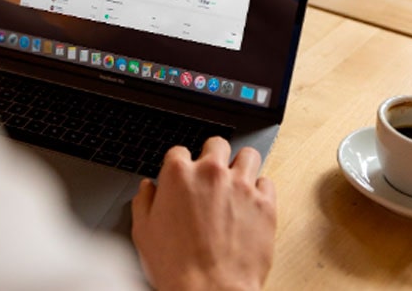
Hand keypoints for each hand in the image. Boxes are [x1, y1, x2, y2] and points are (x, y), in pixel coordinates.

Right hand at [131, 137, 276, 290]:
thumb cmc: (176, 266)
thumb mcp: (144, 232)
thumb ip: (144, 201)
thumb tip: (147, 188)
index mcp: (178, 174)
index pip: (179, 151)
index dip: (179, 165)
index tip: (183, 176)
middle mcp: (211, 173)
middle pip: (217, 144)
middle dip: (213, 155)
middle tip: (211, 174)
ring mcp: (241, 186)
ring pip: (248, 155)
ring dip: (241, 165)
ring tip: (236, 181)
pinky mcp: (265, 204)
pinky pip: (267, 182)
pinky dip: (260, 190)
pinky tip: (251, 202)